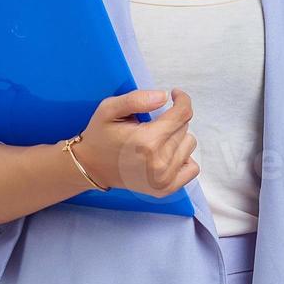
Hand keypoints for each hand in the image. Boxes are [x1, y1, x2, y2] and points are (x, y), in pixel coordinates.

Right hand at [72, 88, 198, 197]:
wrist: (91, 167)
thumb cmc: (100, 136)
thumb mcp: (109, 108)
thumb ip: (136, 99)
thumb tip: (164, 97)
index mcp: (147, 141)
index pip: (183, 114)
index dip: (182, 100)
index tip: (174, 94)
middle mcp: (159, 163)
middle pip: (184, 128)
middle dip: (172, 120)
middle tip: (151, 123)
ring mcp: (163, 179)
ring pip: (189, 145)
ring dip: (177, 138)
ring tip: (156, 139)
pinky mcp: (165, 189)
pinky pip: (192, 168)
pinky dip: (182, 157)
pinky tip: (166, 153)